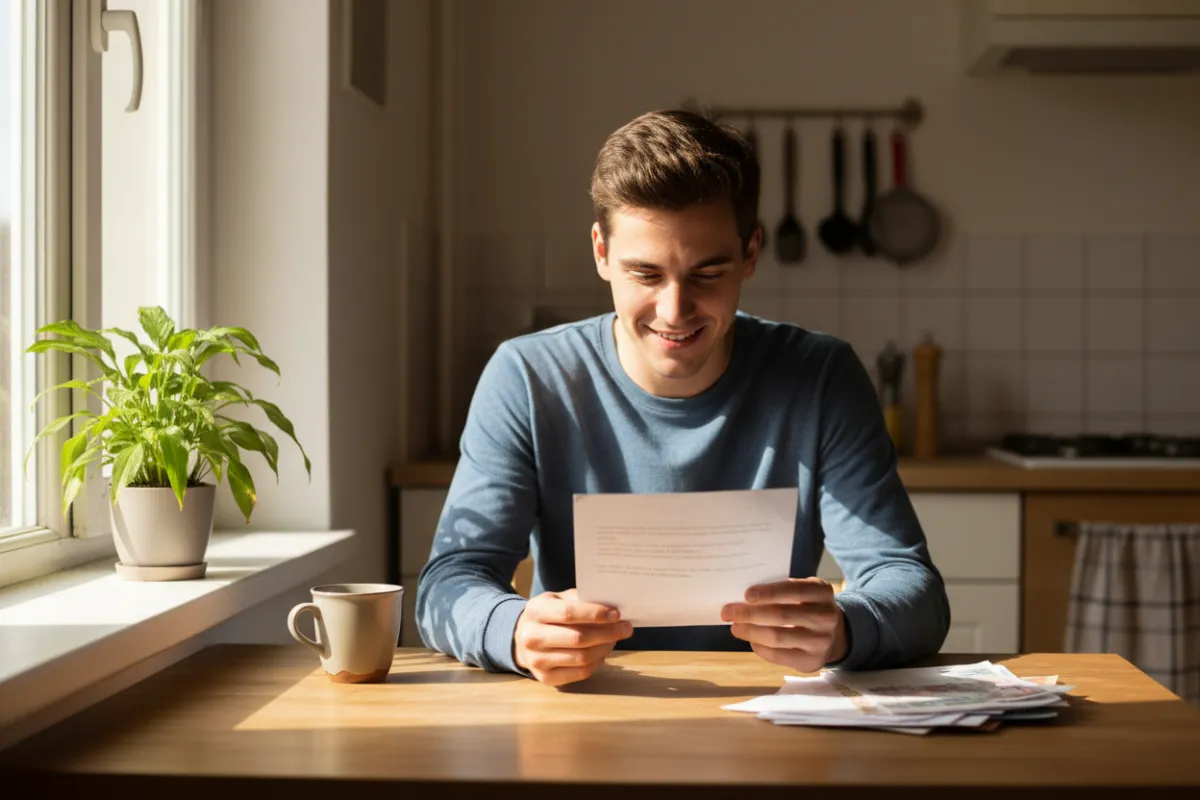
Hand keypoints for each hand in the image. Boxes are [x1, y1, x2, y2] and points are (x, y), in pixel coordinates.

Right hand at [513, 588, 633, 686]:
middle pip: (578, 638)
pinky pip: (580, 672)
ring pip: (582, 657)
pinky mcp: (545, 678)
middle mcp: (532, 637)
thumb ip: (580, 600)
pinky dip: (597, 662)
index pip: (569, 613)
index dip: (595, 614)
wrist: (522, 638)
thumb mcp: (557, 599)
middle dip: (607, 633)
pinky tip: (602, 652)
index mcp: (536, 611)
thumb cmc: (548, 615)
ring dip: (605, 648)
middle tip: (626, 628)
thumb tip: (611, 607)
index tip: (616, 614)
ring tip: (614, 639)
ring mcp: (537, 660)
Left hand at [721, 577, 847, 671]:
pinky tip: (751, 640)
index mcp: (821, 591)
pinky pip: (779, 655)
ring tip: (735, 627)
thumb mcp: (803, 591)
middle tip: (727, 612)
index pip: (793, 590)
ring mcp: (821, 641)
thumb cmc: (807, 606)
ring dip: (751, 631)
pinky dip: (760, 647)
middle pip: (781, 615)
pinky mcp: (812, 661)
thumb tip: (742, 600)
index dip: (768, 592)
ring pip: (778, 637)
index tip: (746, 595)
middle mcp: (825, 616)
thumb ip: (780, 592)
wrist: (834, 634)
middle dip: (750, 613)